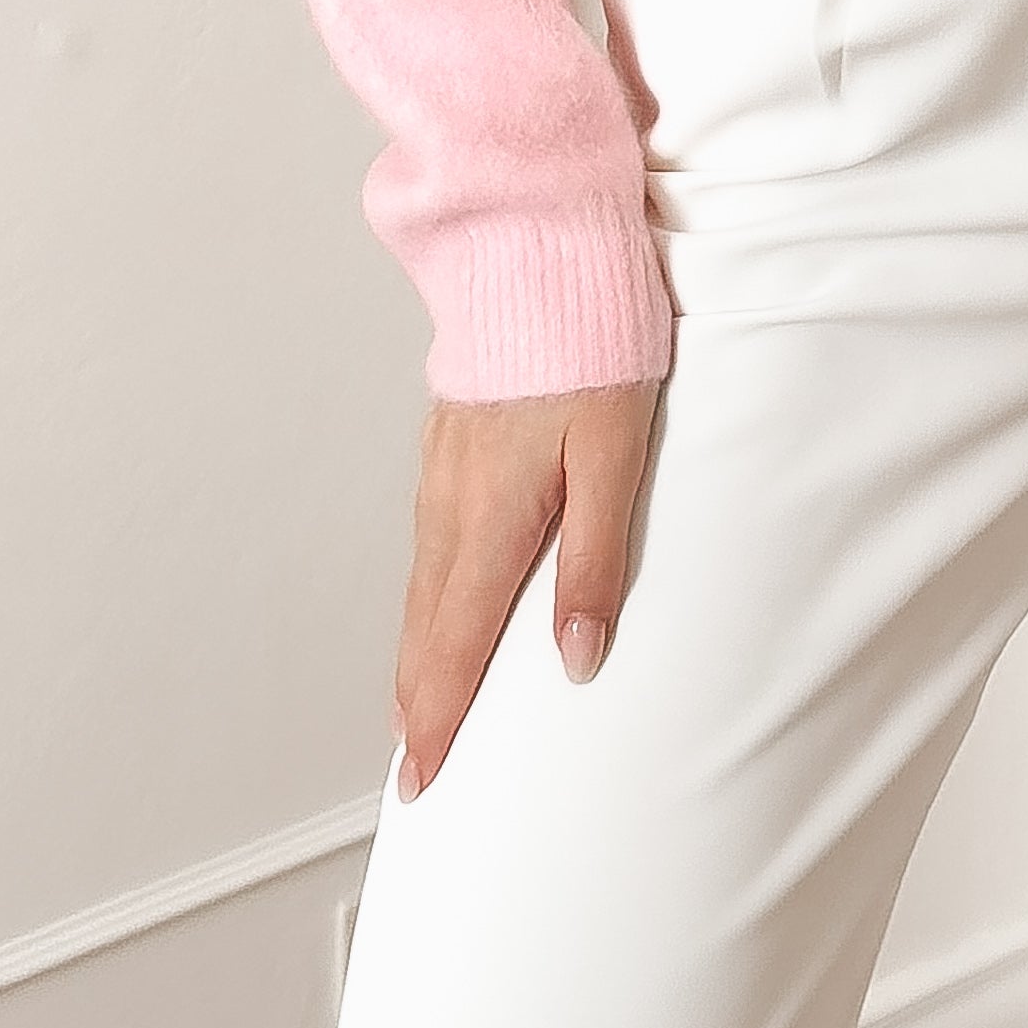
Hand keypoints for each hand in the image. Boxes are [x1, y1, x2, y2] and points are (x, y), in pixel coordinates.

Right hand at [392, 374, 662, 796]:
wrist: (535, 248)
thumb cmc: (589, 342)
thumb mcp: (615, 455)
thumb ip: (595, 559)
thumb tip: (577, 658)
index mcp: (493, 517)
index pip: (456, 644)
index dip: (438, 718)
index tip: (421, 779)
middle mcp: (454, 502)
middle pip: (425, 626)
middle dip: (417, 702)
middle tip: (412, 767)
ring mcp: (443, 469)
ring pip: (421, 583)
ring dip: (416, 651)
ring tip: (416, 704)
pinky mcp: (448, 440)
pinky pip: (427, 539)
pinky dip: (424, 593)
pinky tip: (434, 600)